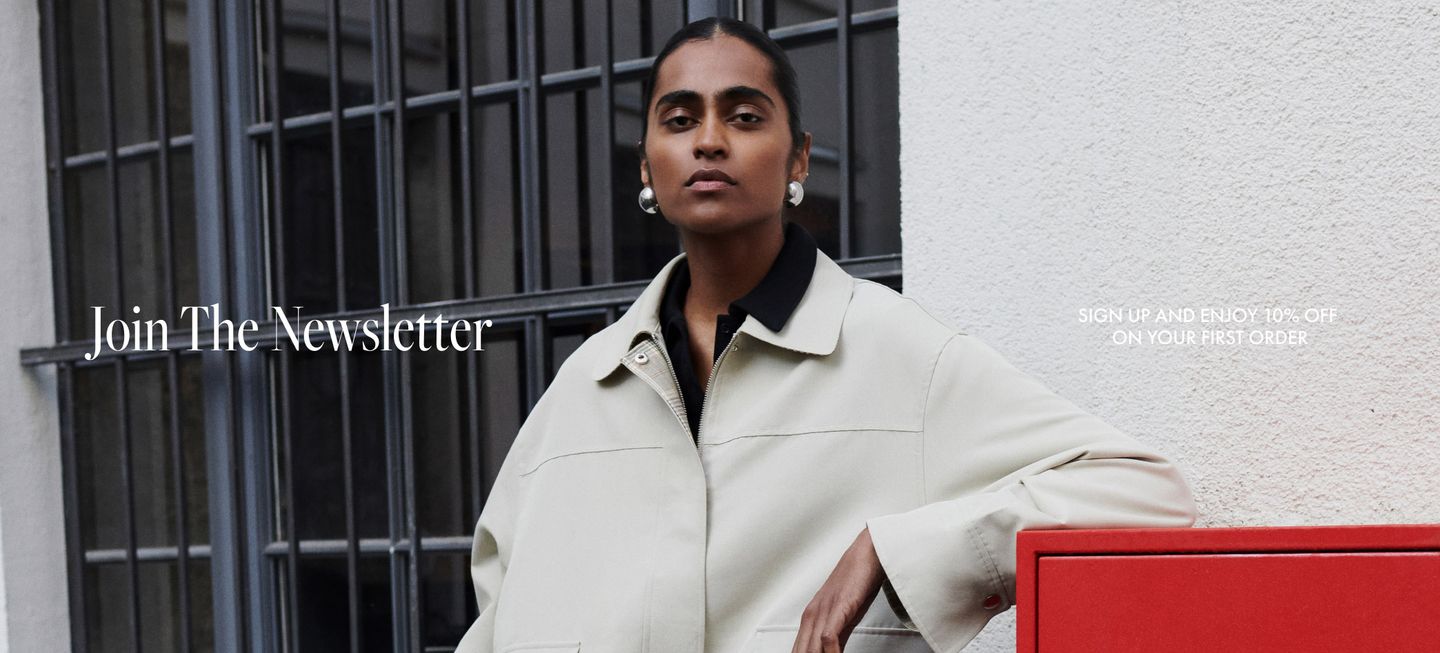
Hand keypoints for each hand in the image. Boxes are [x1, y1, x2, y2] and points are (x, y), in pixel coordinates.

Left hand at [791, 527, 886, 652]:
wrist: (869, 553)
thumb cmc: (858, 581)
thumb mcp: (844, 614)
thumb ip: (836, 635)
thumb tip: (832, 652)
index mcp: (810, 618)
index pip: (798, 651)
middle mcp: (812, 616)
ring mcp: (824, 611)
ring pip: (811, 649)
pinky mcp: (839, 607)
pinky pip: (829, 636)